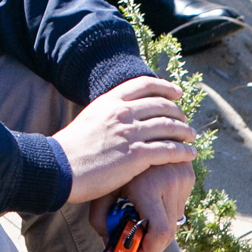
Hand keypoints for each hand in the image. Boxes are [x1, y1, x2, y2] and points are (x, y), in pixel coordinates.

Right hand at [57, 75, 195, 206]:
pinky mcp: (136, 156)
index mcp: (110, 101)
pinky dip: (183, 151)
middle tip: (185, 119)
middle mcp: (122, 112)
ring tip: (192, 137)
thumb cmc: (70, 149)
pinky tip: (190, 155)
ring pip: (169, 126)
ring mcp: (130, 133)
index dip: (164, 87)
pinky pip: (168, 150)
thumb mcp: (88, 119)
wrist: (59, 167)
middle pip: (161, 105)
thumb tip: (118, 115)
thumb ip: (107, 114)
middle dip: (178, 112)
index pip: (144, 85)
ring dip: (185, 131)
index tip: (176, 93)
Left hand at [87, 160, 195, 251]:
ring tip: (141, 224)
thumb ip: (101, 221)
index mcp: (148, 186)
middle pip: (169, 232)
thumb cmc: (107, 163)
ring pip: (175, 220)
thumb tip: (109, 248)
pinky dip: (166, 211)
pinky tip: (151, 203)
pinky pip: (180, 205)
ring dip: (159, 229)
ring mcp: (182, 176)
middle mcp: (170, 180)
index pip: (160, 232)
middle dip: (152, 249)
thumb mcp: (101, 191)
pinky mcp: (188, 173)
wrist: (130, 131)